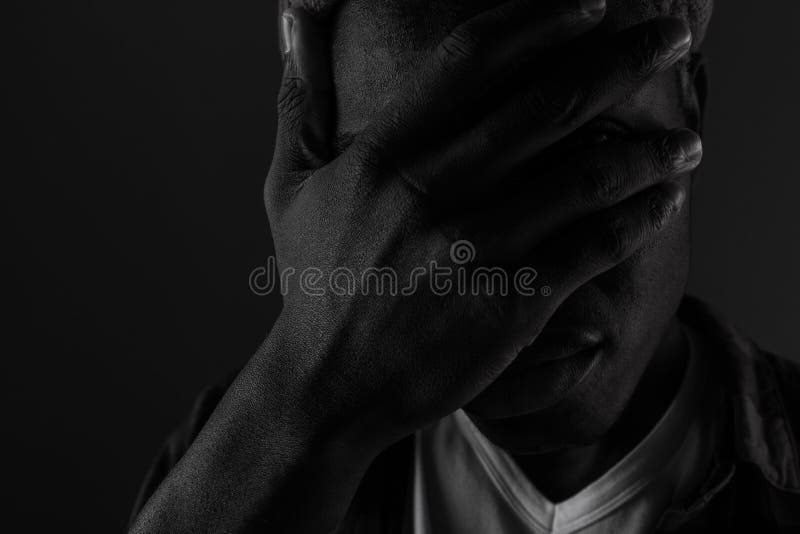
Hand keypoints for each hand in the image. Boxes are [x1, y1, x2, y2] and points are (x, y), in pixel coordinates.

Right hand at [265, 0, 700, 448]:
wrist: (330, 385)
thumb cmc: (316, 282)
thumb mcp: (288, 185)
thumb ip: (299, 96)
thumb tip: (293, 15)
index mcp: (383, 156)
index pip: (471, 59)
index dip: (539, 21)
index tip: (588, 5)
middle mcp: (433, 195)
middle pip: (548, 103)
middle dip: (623, 59)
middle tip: (671, 38)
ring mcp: (477, 252)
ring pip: (585, 177)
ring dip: (649, 150)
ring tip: (687, 139)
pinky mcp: (510, 306)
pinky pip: (592, 250)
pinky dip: (637, 220)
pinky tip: (663, 203)